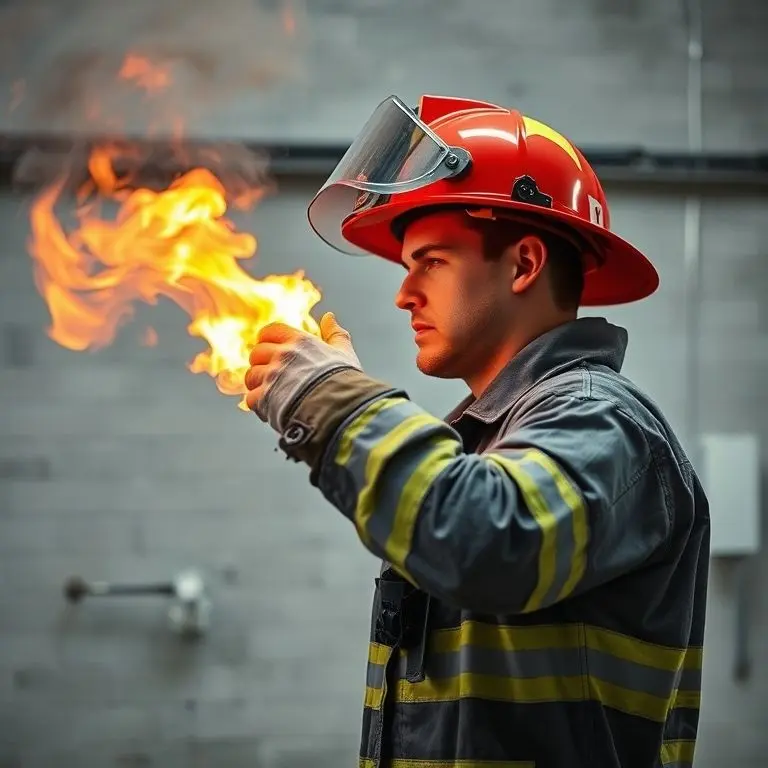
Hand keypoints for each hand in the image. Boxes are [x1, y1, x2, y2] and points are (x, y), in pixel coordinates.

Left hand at [244, 312, 360, 430]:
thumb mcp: (343, 353)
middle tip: (273, 375)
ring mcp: (273, 376)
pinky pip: (251, 398)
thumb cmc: (345, 382)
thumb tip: (329, 317)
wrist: (341, 410)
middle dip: (262, 364)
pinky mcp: (266, 398)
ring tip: (272, 393)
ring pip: (251, 375)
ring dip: (258, 385)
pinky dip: (258, 405)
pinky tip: (271, 408)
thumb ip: (334, 334)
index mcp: (299, 342)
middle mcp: (283, 356)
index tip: (271, 349)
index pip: (270, 331)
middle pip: (257, 353)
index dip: (267, 340)